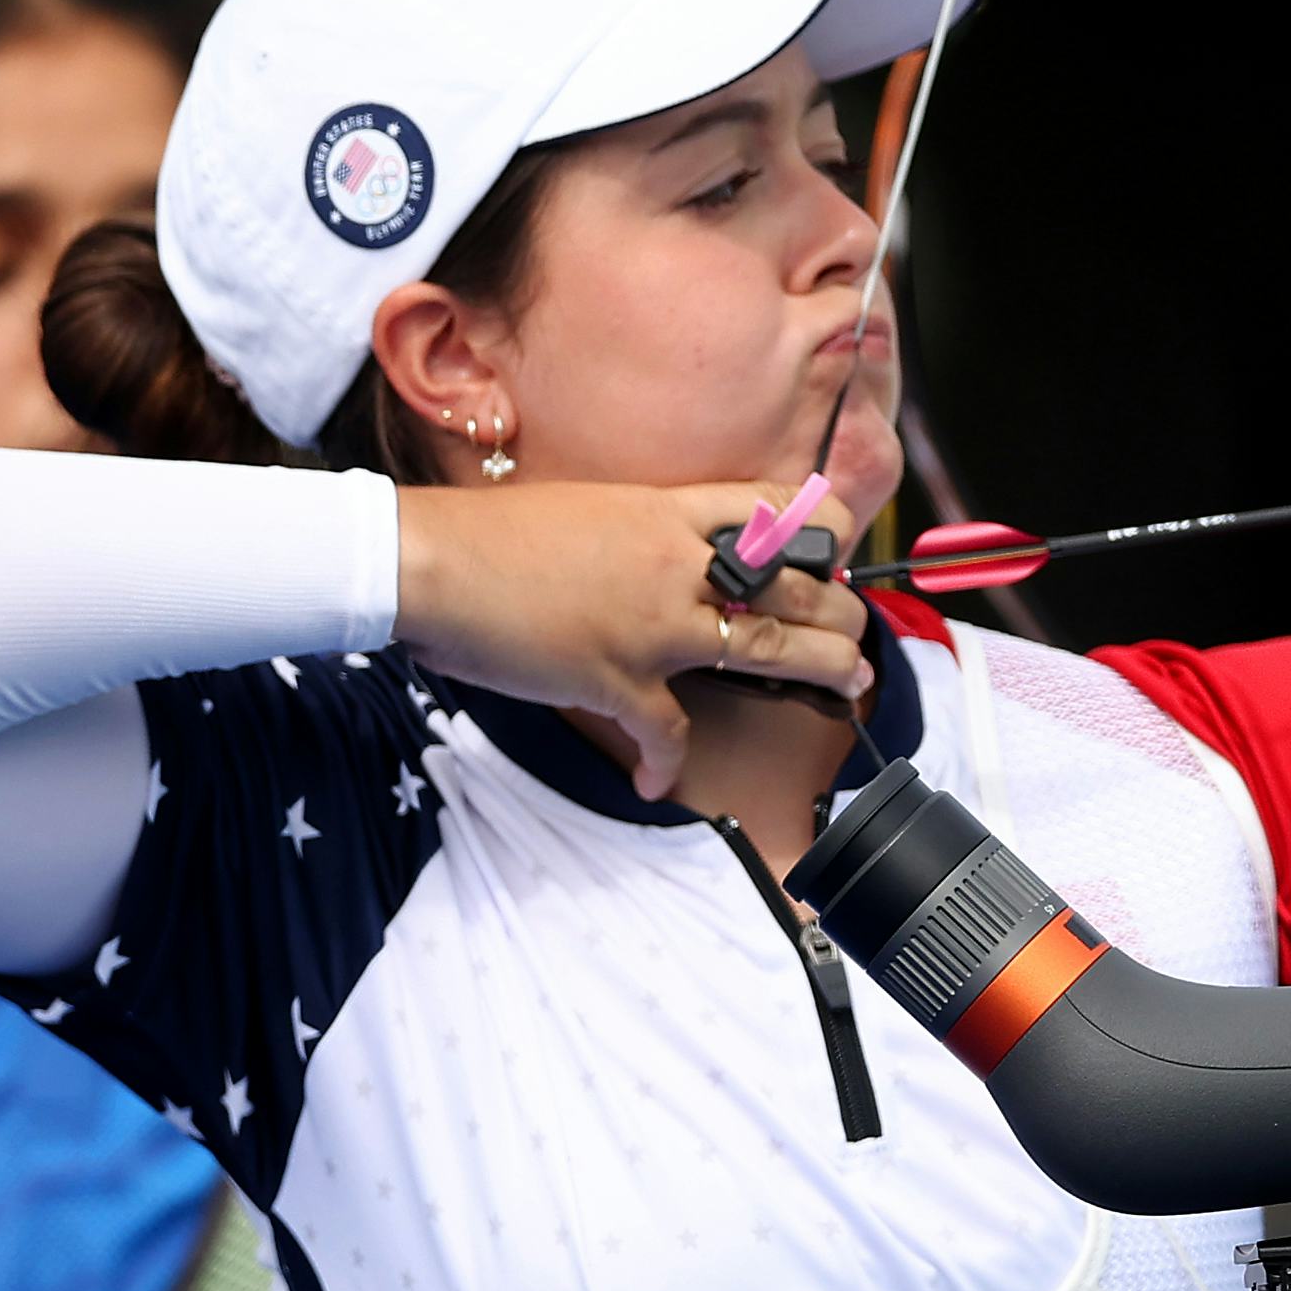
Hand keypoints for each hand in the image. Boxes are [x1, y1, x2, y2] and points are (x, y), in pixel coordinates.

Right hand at [390, 481, 873, 796]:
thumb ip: (635, 531)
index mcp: (663, 512)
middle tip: (857, 632)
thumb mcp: (584, 508)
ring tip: (848, 683)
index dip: (815, 527)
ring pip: (765, 645)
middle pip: (788, 582)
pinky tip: (659, 784)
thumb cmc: (490, 536)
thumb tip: (653, 554)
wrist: (433, 562)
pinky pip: (668, 733)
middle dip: (838, 610)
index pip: (767, 506)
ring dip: (820, 667)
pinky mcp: (619, 680)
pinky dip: (666, 765)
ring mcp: (653, 624)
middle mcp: (674, 564)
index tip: (836, 550)